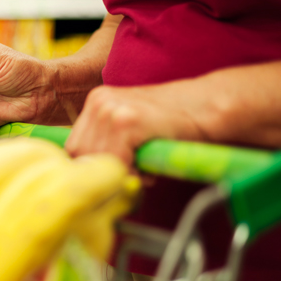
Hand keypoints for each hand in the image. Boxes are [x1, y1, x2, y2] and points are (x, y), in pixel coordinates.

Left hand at [65, 84, 210, 164]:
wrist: (206, 107)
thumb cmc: (171, 125)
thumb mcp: (131, 128)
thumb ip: (108, 146)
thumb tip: (87, 179)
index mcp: (96, 101)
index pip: (74, 147)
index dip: (90, 167)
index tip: (108, 177)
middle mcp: (99, 101)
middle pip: (80, 154)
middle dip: (102, 171)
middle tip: (130, 175)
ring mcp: (111, 109)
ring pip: (97, 159)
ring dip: (118, 172)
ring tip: (141, 170)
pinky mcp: (127, 120)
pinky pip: (116, 160)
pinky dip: (130, 171)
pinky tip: (147, 167)